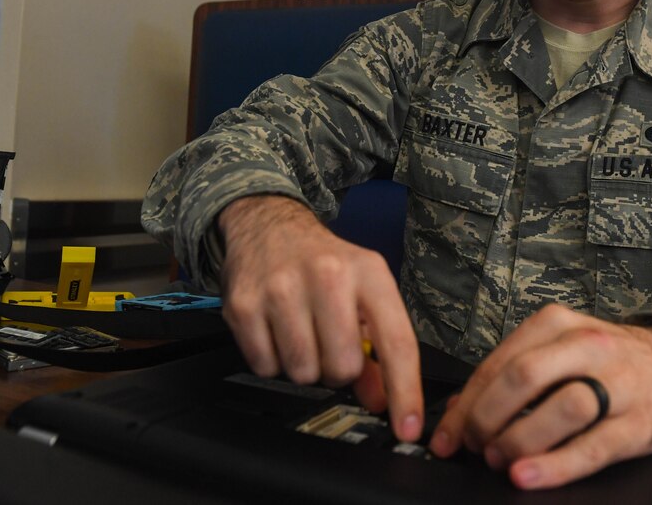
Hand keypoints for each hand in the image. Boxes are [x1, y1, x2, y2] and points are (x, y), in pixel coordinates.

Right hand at [218, 195, 423, 441]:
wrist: (268, 224)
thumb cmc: (323, 262)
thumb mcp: (362, 290)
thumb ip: (377, 346)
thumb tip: (384, 399)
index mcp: (368, 272)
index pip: (395, 341)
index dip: (404, 391)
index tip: (408, 428)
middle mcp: (327, 275)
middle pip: (343, 367)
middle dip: (338, 369)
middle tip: (330, 343)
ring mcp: (282, 289)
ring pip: (303, 372)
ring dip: (304, 366)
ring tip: (302, 333)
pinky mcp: (244, 304)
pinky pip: (265, 367)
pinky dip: (272, 360)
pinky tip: (276, 330)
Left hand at [428, 304, 651, 489]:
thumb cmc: (599, 362)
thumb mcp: (553, 352)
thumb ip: (506, 376)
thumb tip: (455, 413)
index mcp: (556, 324)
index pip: (499, 363)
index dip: (467, 404)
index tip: (447, 436)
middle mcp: (587, 345)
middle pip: (525, 377)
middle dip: (488, 417)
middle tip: (475, 446)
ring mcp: (618, 382)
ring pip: (562, 407)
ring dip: (519, 440)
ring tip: (500, 460)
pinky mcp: (639, 423)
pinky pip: (593, 447)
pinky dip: (555, 465)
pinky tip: (528, 476)